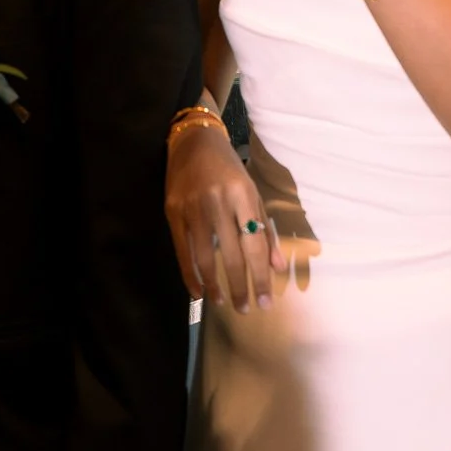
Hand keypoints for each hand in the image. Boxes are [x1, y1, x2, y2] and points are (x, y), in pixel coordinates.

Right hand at [166, 123, 283, 311]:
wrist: (195, 140)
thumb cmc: (229, 168)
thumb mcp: (253, 192)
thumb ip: (266, 229)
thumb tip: (276, 267)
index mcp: (244, 196)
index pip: (256, 246)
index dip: (262, 277)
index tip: (266, 301)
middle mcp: (219, 202)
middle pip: (232, 255)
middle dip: (240, 287)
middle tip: (245, 309)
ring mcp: (194, 207)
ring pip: (205, 256)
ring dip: (215, 285)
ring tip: (221, 303)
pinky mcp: (173, 210)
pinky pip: (182, 249)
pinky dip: (190, 274)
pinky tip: (198, 291)